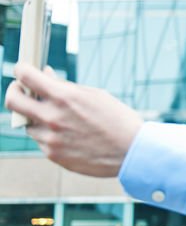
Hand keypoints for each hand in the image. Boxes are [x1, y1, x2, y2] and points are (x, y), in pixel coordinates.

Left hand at [5, 63, 142, 176]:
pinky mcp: (53, 155)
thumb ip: (65, 86)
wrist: (133, 152)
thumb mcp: (94, 96)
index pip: (26, 76)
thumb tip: (44, 75)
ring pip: (27, 124)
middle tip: (21, 91)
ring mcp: (50, 138)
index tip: (23, 71)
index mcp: (64, 97)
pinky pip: (41, 141)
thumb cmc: (118, 121)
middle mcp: (52, 117)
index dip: (21, 70)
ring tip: (59, 119)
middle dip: (14, 92)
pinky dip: (49, 135)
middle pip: (13, 101)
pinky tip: (70, 135)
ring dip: (36, 118)